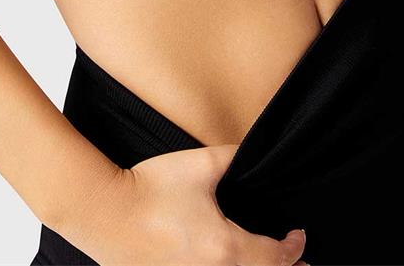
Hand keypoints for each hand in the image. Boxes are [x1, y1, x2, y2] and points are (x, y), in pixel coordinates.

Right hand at [65, 144, 308, 265]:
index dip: (293, 248)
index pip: (275, 257)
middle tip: (298, 263)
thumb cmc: (151, 188)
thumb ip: (233, 156)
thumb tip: (255, 149)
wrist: (105, 212)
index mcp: (226, 247)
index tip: (299, 238)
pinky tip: (230, 264)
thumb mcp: (198, 165)